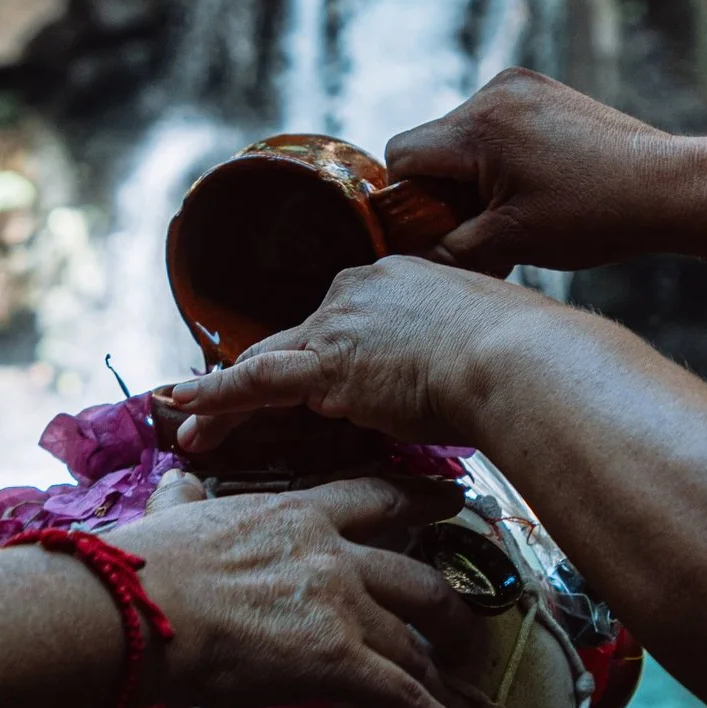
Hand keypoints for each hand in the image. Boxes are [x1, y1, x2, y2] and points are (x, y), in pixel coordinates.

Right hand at [115, 470, 481, 707]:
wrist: (134, 608)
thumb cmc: (144, 566)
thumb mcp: (173, 515)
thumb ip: (186, 501)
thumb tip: (178, 483)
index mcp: (296, 513)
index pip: (375, 498)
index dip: (420, 501)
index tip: (448, 503)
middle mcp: (332, 555)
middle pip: (416, 576)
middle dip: (449, 603)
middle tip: (464, 621)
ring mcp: (340, 608)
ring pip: (413, 642)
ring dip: (438, 672)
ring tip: (451, 693)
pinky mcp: (337, 663)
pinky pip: (402, 696)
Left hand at [160, 255, 553, 454]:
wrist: (521, 360)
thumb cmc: (524, 361)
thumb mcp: (488, 343)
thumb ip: (456, 356)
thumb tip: (460, 380)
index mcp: (398, 282)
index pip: (343, 323)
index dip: (322, 355)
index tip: (316, 383)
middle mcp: (360, 292)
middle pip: (297, 339)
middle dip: (264, 374)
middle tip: (230, 404)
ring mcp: (340, 324)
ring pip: (269, 362)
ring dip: (224, 397)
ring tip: (189, 425)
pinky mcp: (328, 363)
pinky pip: (256, 381)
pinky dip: (216, 396)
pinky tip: (182, 409)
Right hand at [386, 67, 687, 273]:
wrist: (669, 188)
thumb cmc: (594, 216)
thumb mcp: (509, 242)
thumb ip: (446, 249)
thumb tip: (409, 260)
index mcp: (478, 127)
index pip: (402, 156)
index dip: (406, 200)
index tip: (433, 230)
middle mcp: (495, 91)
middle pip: (433, 145)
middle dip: (444, 190)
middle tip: (479, 228)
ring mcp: (522, 84)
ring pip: (463, 136)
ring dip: (472, 175)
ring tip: (514, 209)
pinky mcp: (543, 90)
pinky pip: (496, 124)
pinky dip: (499, 158)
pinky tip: (534, 187)